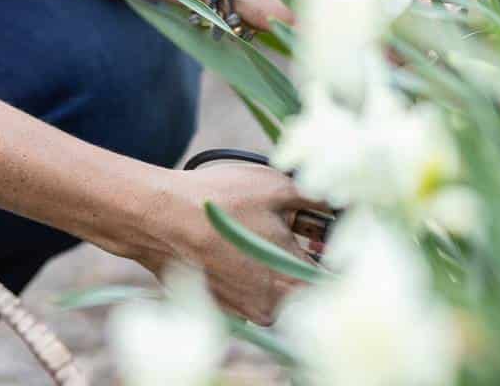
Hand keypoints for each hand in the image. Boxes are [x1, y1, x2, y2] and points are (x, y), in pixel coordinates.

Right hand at [157, 162, 328, 326]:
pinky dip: (251, 275)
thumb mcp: (274, 186)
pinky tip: (235, 248)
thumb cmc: (219, 200)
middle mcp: (274, 307)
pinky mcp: (224, 308)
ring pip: (278, 294)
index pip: (334, 279)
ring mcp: (246, 312)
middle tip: (293, 228)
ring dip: (276, 268)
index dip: (334, 253)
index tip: (326, 232)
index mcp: (294, 279)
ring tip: (257, 234)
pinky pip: (251, 296)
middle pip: (306, 289)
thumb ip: (315, 198)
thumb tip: (340, 202)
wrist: (160, 218)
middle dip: (305, 258)